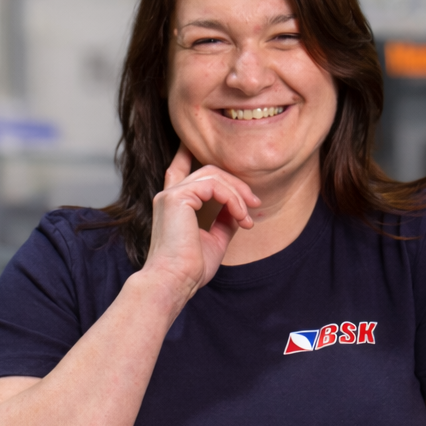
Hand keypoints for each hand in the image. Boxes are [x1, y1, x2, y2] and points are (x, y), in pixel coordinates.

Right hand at [142, 144, 258, 301]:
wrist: (175, 282)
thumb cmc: (191, 269)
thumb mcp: (215, 239)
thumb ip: (224, 219)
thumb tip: (240, 208)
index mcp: (174, 204)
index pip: (179, 169)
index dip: (187, 153)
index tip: (196, 144)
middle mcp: (169, 195)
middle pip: (209, 171)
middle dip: (236, 184)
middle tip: (255, 205)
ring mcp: (171, 194)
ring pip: (214, 175)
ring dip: (238, 194)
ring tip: (249, 217)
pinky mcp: (177, 197)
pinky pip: (215, 185)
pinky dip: (233, 199)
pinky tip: (240, 216)